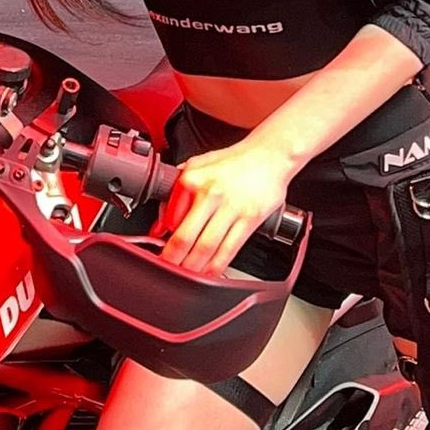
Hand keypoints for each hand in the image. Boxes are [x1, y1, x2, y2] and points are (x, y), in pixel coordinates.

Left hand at [157, 141, 294, 276]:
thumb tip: (161, 221)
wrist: (270, 154)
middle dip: (173, 260)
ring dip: (193, 268)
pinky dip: (217, 267)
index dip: (163, 237)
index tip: (159, 248)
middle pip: (185, 238)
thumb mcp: (198, 165)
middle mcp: (210, 193)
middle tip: (167, 270)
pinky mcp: (249, 219)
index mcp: (193, 178)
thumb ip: (177, 191)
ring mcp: (231, 208)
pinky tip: (209, 272)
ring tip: (185, 275)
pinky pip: (229, 250)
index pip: (170, 217)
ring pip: (206, 248)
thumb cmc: (233, 161)